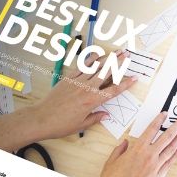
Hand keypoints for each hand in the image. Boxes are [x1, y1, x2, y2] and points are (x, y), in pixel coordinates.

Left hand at [0, 52, 138, 151]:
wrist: (41, 118)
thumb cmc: (60, 124)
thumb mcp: (81, 124)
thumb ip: (95, 118)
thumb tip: (105, 115)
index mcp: (92, 101)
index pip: (114, 90)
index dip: (126, 84)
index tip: (134, 78)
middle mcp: (87, 88)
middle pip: (107, 72)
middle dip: (119, 62)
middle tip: (128, 55)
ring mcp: (77, 81)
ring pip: (96, 66)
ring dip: (108, 58)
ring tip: (117, 51)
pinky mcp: (68, 78)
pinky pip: (82, 66)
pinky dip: (90, 59)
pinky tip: (97, 54)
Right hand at [97, 111, 176, 176]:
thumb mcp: (112, 161)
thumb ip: (119, 149)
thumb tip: (124, 143)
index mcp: (137, 149)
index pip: (151, 130)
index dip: (159, 120)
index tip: (164, 114)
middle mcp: (149, 155)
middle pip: (167, 136)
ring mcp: (155, 166)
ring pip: (171, 148)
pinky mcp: (157, 175)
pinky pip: (169, 162)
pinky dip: (176, 154)